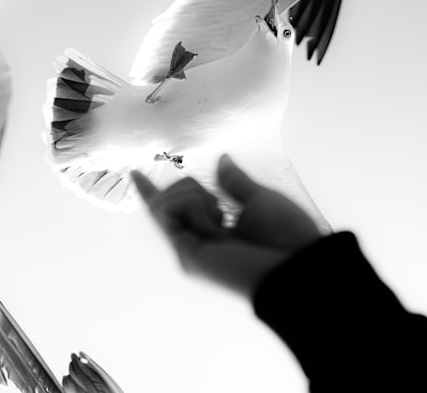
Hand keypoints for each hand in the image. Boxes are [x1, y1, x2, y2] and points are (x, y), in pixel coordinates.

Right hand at [132, 154, 322, 297]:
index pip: (174, 207)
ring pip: (166, 202)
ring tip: (222, 221)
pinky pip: (169, 212)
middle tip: (222, 210)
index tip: (132, 172)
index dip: (151, 191)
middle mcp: (197, 243)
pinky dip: (193, 206)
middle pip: (169, 196)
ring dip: (196, 199)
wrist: (294, 267)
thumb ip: (236, 182)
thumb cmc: (287, 238)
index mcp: (215, 232)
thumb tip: (222, 158)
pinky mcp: (185, 255)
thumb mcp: (261, 200)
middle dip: (191, 188)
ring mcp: (189, 250)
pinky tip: (215, 222)